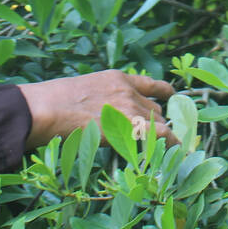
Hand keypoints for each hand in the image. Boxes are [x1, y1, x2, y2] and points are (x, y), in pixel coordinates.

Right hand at [18, 69, 178, 151]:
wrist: (49, 109)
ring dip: (161, 134)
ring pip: (159, 122)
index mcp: (116, 78)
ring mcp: (131, 108)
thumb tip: (99, 114)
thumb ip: (100, 99)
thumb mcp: (83, 91)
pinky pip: (163, 134)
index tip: (171, 95)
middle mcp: (128, 91)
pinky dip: (173, 142)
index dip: (163, 91)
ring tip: (164, 147)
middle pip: (155, 108)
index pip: (148, 84)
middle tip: (157, 136)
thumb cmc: (53, 102)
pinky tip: (178, 150)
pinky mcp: (132, 126)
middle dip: (156, 122)